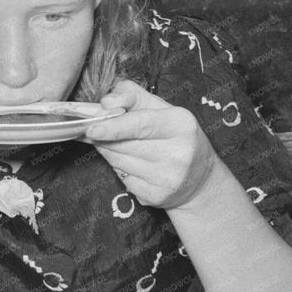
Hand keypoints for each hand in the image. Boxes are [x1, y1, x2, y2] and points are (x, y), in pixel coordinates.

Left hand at [82, 79, 218, 209]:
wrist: (200, 178)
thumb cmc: (175, 135)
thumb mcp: (160, 108)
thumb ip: (131, 95)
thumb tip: (106, 103)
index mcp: (181, 124)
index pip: (140, 125)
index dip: (114, 127)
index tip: (92, 129)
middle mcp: (178, 153)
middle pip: (124, 145)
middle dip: (104, 138)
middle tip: (93, 130)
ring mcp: (168, 178)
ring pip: (119, 163)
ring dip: (109, 152)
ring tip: (115, 145)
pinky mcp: (157, 196)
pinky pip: (123, 180)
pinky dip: (120, 170)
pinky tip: (131, 164)